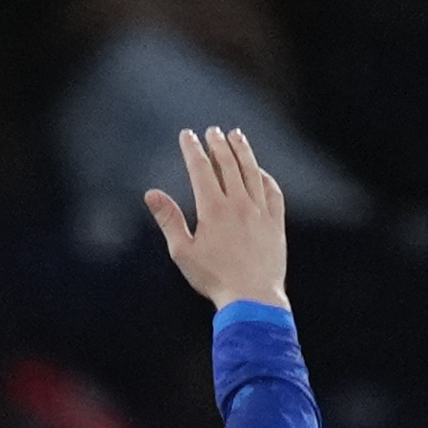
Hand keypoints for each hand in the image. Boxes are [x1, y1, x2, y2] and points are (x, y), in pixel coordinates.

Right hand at [145, 127, 288, 311]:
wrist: (252, 296)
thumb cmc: (212, 277)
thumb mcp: (182, 251)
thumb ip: (169, 219)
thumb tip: (151, 194)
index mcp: (213, 209)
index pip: (201, 170)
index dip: (193, 150)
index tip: (187, 135)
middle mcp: (239, 204)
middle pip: (229, 165)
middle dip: (218, 145)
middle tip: (212, 131)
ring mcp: (260, 211)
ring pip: (252, 172)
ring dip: (243, 152)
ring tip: (237, 136)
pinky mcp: (275, 221)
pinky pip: (272, 190)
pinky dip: (264, 176)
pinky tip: (260, 171)